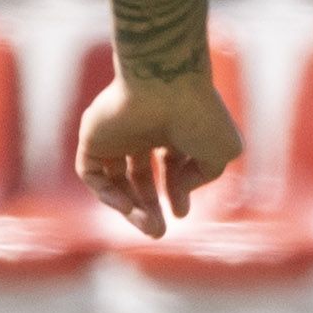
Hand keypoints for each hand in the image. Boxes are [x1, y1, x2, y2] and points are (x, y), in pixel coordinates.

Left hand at [73, 60, 244, 236]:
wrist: (165, 80)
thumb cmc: (198, 114)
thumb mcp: (221, 152)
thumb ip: (203, 177)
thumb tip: (177, 190)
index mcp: (171, 126)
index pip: (169, 165)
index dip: (176, 191)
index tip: (181, 212)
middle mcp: (142, 129)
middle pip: (140, 177)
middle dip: (151, 208)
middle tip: (158, 232)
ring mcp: (115, 133)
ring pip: (116, 180)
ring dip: (130, 209)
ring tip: (150, 229)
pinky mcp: (92, 136)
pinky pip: (91, 173)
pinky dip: (107, 195)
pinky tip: (127, 206)